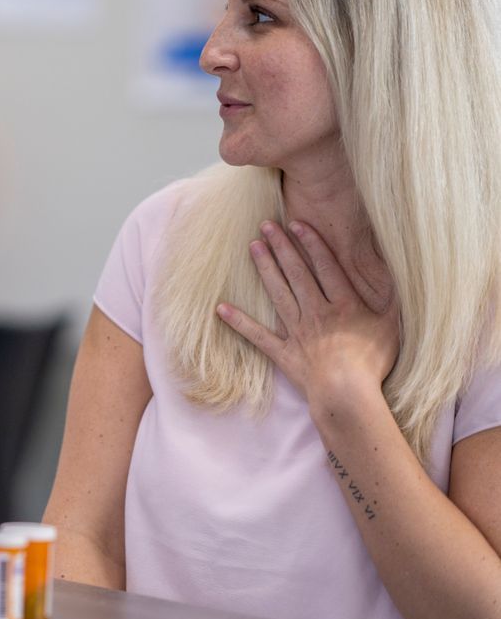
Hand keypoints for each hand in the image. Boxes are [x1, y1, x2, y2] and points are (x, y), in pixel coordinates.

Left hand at [216, 219, 398, 408]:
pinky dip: (239, 322)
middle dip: (281, 246)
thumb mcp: (392, 327)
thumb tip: (397, 274)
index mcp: (343, 305)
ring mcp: (296, 332)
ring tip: (253, 247)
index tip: (296, 223)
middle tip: (265, 225)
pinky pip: (257, 335)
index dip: (311, 243)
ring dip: (265, 268)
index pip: (325, 266)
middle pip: (296, 273)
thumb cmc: (373, 363)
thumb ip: (393, 299)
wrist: (346, 395)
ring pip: (277, 293)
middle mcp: (316, 312)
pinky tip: (221, 308)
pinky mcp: (283, 352)